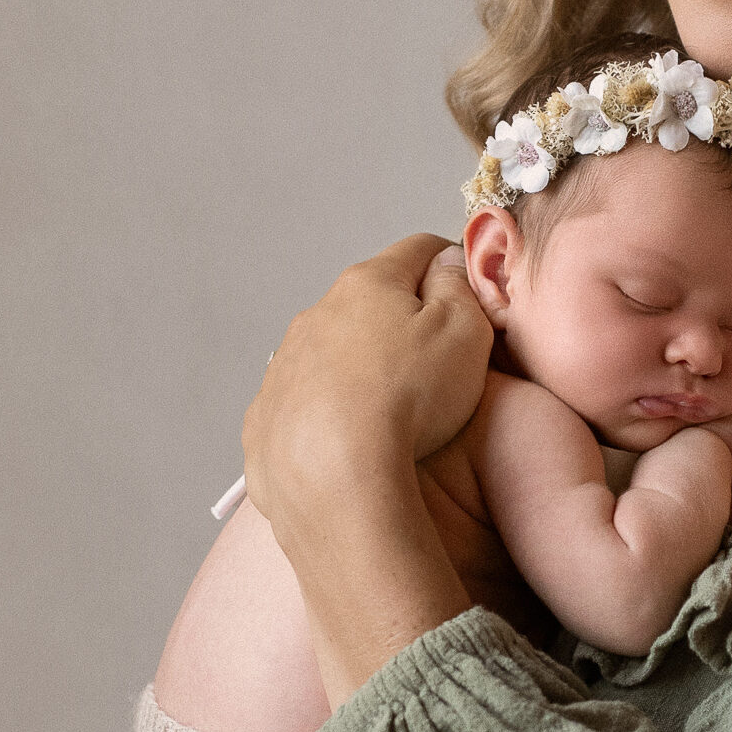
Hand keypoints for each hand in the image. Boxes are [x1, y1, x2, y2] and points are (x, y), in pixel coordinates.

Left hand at [243, 236, 493, 555]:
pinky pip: (301, 402)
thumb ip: (459, 287)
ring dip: (359, 367)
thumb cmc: (409, 400)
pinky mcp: (266, 417)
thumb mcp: (464, 332)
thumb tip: (445, 263)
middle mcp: (316, 315)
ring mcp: (284, 366)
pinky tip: (350, 443)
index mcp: (367, 285)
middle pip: (369, 302)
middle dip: (401, 321)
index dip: (450, 264)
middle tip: (435, 364)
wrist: (335, 480)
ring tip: (391, 411)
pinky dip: (325, 413)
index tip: (466, 291)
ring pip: (330, 351)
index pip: (419, 250)